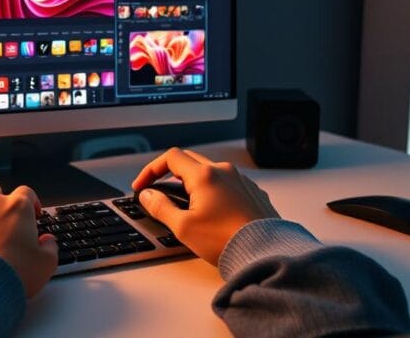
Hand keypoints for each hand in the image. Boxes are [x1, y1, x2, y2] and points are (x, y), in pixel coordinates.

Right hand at [131, 147, 277, 264]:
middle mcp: (224, 172)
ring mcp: (240, 181)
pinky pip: (227, 183)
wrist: (265, 253)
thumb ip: (160, 207)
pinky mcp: (252, 193)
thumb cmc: (227, 240)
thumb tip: (148, 196)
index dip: (151, 170)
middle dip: (170, 173)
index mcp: (204, 175)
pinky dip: (213, 191)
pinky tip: (212, 211)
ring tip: (187, 205)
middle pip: (189, 160)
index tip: (144, 186)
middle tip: (160, 190)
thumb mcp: (183, 227)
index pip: (170, 157)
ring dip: (192, 182)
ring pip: (209, 172)